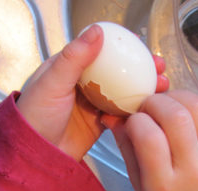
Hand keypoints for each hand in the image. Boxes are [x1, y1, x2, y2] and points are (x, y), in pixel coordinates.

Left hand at [17, 26, 166, 161]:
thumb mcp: (53, 82)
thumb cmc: (37, 116)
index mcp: (71, 69)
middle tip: (157, 67)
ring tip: (160, 86)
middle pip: (117, 72)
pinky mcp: (101, 121)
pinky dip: (134, 109)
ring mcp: (95, 103)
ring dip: (142, 88)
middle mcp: (85, 84)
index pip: (100, 52)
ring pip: (123, 92)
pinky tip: (146, 107)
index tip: (140, 45)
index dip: (121, 48)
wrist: (40, 152)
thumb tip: (97, 31)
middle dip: (139, 69)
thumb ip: (74, 57)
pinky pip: (121, 112)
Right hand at [102, 91, 197, 190]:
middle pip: (176, 117)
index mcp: (164, 184)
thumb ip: (124, 144)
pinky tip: (180, 109)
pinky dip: (191, 102)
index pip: (149, 138)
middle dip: (154, 102)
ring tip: (164, 104)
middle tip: (146, 107)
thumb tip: (110, 115)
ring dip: (175, 97)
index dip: (135, 120)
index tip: (131, 120)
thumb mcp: (136, 179)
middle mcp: (193, 169)